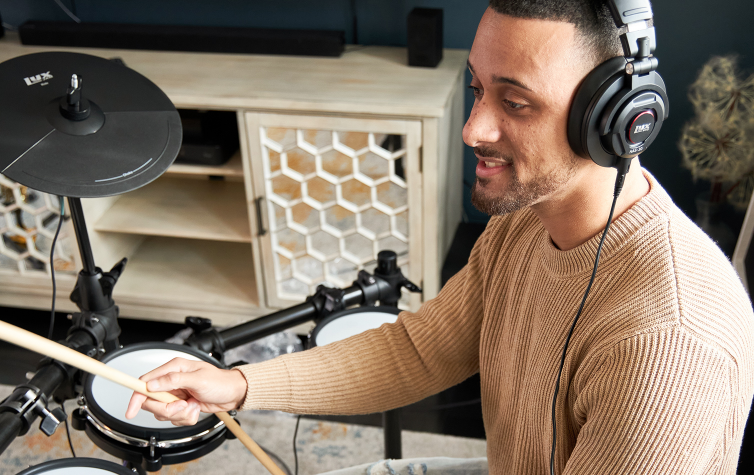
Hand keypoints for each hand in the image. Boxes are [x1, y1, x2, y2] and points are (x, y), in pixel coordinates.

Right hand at [125, 357, 247, 425]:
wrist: (233, 394)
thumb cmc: (220, 382)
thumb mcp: (198, 379)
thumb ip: (173, 381)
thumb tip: (153, 385)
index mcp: (173, 369)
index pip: (146, 383)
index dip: (136, 397)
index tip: (131, 411)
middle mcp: (171, 381)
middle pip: (152, 402)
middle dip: (167, 409)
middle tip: (182, 405)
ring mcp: (176, 395)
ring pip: (163, 412)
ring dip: (179, 414)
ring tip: (193, 405)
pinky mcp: (181, 406)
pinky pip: (174, 418)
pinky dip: (185, 417)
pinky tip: (195, 408)